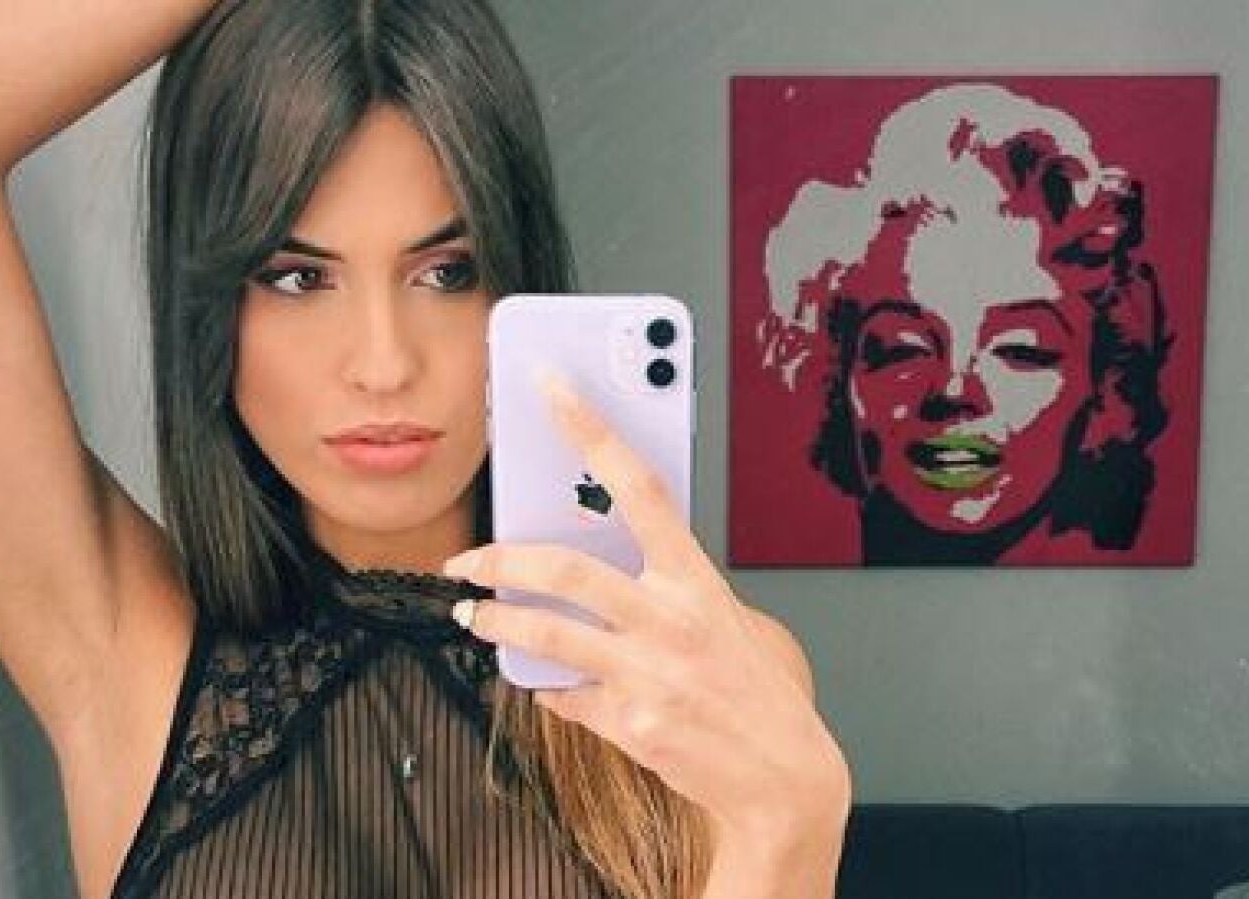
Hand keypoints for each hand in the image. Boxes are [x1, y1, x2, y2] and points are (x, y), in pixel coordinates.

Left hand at [442, 370, 850, 848]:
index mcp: (697, 580)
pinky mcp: (628, 723)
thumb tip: (604, 555)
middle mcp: (670, 619)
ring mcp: (647, 673)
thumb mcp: (725, 619)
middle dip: (500, 557)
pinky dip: (546, 686)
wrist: (781, 777)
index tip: (551, 387)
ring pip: (543, 633)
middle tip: (467, 558)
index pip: (637, 484)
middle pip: (564, 566)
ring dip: (494, 622)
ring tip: (472, 616)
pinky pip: (562, 695)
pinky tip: (544, 682)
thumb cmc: (755, 691)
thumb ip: (668, 586)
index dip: (591, 429)